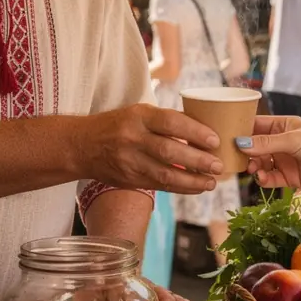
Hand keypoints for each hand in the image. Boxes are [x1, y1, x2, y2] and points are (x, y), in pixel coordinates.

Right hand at [79, 104, 222, 195]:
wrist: (82, 145)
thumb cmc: (117, 125)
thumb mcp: (137, 113)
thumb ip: (165, 121)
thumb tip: (203, 130)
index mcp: (138, 116)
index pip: (171, 122)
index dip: (196, 132)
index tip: (215, 141)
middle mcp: (133, 138)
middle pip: (170, 151)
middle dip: (198, 161)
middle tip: (218, 166)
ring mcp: (129, 161)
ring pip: (166, 173)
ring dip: (193, 180)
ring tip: (211, 182)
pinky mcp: (129, 179)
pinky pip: (159, 185)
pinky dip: (181, 187)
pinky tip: (196, 187)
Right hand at [235, 115, 300, 190]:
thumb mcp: (292, 140)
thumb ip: (266, 143)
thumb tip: (240, 144)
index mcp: (283, 126)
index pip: (256, 125)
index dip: (241, 131)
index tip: (225, 137)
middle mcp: (282, 142)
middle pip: (255, 147)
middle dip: (245, 153)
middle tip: (238, 158)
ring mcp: (285, 160)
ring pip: (261, 164)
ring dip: (254, 167)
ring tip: (254, 170)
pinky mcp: (290, 177)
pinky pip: (271, 178)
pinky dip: (265, 179)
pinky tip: (263, 179)